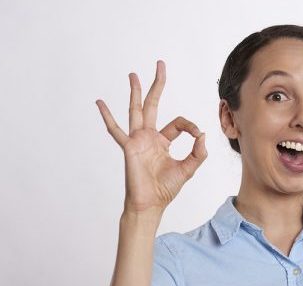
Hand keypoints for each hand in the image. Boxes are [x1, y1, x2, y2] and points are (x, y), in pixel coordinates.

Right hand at [95, 60, 207, 213]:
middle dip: (157, 85)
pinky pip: (115, 130)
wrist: (151, 203)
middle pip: (153, 104)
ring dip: (135, 92)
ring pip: (136, 110)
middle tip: (160, 65)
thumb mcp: (188, 169)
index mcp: (163, 141)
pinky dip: (107, 116)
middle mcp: (149, 137)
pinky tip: (100, 103)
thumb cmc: (166, 189)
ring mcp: (137, 140)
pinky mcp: (128, 147)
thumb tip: (203, 135)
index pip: (178, 123)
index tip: (197, 134)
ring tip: (133, 74)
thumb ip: (198, 153)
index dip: (190, 126)